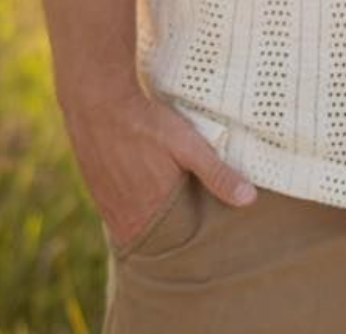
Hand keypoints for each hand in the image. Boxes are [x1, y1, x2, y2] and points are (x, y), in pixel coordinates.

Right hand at [61, 83, 255, 245]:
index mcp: (150, 216)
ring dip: (152, 213)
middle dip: (173, 224)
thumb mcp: (189, 146)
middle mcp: (125, 221)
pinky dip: (135, 202)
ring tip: (167, 194)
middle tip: (188, 206)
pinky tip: (143, 183)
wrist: (98, 103)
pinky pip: (120, 209)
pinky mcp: (96, 193)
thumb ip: (217, 174)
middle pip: (157, 233)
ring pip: (137, 221)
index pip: (178, 241)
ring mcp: (107, 208)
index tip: (206, 220)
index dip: (193, 229)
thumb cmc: (146, 124)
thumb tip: (249, 199)